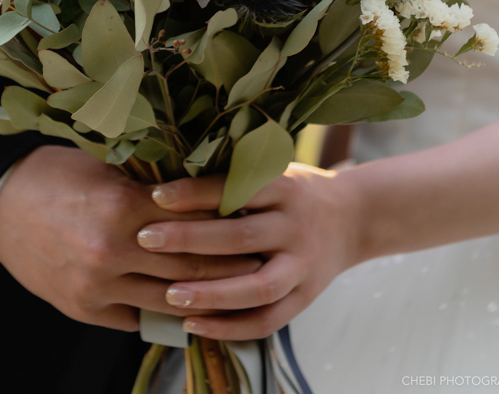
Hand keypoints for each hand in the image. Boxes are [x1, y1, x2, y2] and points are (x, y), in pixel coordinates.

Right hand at [0, 146, 261, 330]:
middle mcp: (111, 253)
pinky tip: (191, 305)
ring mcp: (96, 287)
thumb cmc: (56, 174)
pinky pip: (136, 316)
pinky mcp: (83, 309)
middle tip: (263, 260)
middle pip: (189, 267)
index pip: (193, 224)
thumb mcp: (107, 169)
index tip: (256, 223)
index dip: (228, 225)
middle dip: (230, 267)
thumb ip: (152, 186)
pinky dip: (164, 311)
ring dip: (206, 297)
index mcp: (121, 209)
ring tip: (238, 289)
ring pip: (168, 300)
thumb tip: (203, 192)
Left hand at [135, 163, 361, 339]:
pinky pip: (268, 320)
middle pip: (241, 237)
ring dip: (211, 293)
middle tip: (146, 239)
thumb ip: (233, 177)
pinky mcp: (305, 298)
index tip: (156, 196)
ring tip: (169, 294)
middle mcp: (295, 226)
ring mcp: (303, 265)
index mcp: (284, 187)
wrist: (351, 219)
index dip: (195, 193)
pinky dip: (231, 328)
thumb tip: (167, 175)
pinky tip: (193, 326)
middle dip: (190, 240)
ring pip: (256, 286)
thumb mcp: (272, 171)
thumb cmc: (292, 190)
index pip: (236, 189)